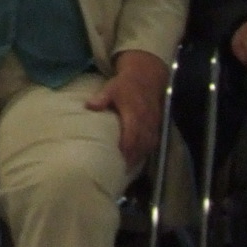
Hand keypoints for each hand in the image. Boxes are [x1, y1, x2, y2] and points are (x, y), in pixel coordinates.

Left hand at [87, 50, 166, 166]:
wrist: (146, 76)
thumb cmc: (125, 84)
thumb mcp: (111, 88)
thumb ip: (101, 98)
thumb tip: (89, 106)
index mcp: (134, 112)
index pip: (132, 135)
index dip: (126, 148)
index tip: (118, 158)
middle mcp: (146, 120)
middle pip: (141, 143)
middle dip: (132, 157)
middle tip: (121, 169)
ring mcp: (153, 123)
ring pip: (149, 144)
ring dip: (140, 156)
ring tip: (128, 167)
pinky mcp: (157, 124)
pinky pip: (154, 141)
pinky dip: (146, 150)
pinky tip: (138, 157)